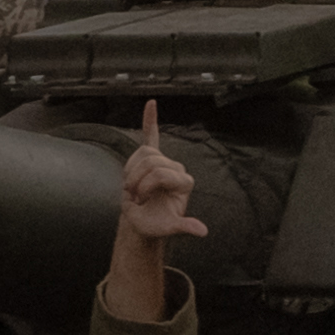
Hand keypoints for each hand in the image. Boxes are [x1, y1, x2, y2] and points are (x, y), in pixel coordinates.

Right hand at [119, 104, 204, 252]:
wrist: (142, 220)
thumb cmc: (155, 224)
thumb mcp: (169, 228)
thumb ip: (185, 227)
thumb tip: (203, 231)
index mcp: (184, 182)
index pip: (161, 173)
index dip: (146, 186)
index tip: (140, 201)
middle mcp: (176, 168)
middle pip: (151, 162)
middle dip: (137, 180)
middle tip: (134, 196)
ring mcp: (164, 162)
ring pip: (143, 153)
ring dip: (131, 171)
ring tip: (132, 187)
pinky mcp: (151, 157)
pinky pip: (151, 135)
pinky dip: (150, 120)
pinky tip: (151, 103)